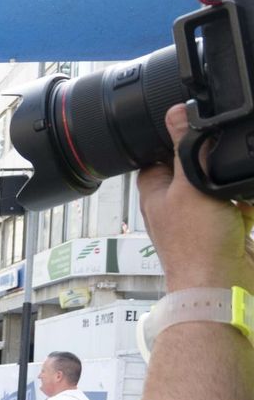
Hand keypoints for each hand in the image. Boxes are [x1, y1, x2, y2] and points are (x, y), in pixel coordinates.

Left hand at [136, 104, 253, 292]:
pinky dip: (247, 203)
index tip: (193, 122)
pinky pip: (239, 206)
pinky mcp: (225, 230)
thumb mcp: (189, 186)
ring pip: (220, 186)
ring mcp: (201, 217)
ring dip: (233, 183)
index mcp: (155, 191)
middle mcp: (175, 204)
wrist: (222, 286)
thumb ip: (185, 149)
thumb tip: (176, 113)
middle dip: (214, 161)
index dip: (173, 137)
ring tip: (235, 193)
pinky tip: (247, 207)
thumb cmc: (196, 245)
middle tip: (225, 158)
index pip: (157, 153)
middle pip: (194, 167)